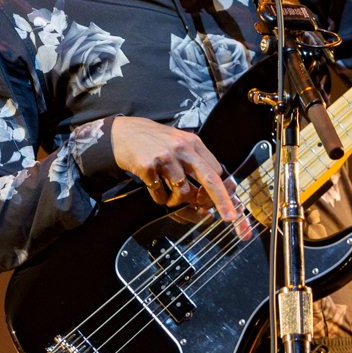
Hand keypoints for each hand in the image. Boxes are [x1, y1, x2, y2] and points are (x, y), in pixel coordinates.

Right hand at [110, 116, 246, 230]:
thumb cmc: (153, 142)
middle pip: (209, 180)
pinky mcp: (148, 167)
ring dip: (178, 201)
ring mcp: (165, 158)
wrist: (122, 134)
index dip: (222, 189)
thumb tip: (208, 193)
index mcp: (193, 143)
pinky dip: (160, 198)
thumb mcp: (178, 143)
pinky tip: (155, 190)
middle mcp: (182, 148)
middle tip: (229, 218)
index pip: (216, 170)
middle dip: (221, 201)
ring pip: (183, 193)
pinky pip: (161, 195)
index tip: (227, 203)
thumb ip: (194, 162)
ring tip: (169, 196)